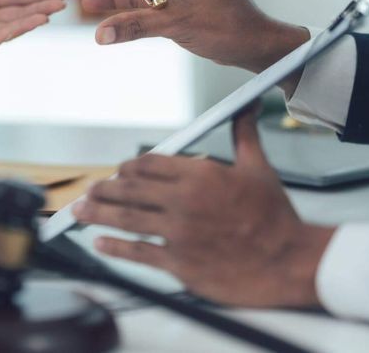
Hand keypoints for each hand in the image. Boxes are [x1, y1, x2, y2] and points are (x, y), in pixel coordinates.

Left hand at [73, 104, 334, 308]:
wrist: (289, 261)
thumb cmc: (275, 218)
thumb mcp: (259, 168)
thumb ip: (243, 134)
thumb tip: (246, 105)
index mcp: (200, 175)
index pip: (151, 164)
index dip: (130, 168)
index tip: (120, 172)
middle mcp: (185, 202)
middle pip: (131, 190)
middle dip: (105, 189)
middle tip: (90, 189)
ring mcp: (179, 233)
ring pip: (127, 218)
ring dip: (98, 213)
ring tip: (80, 211)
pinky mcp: (180, 263)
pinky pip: (138, 252)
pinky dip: (115, 247)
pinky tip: (101, 243)